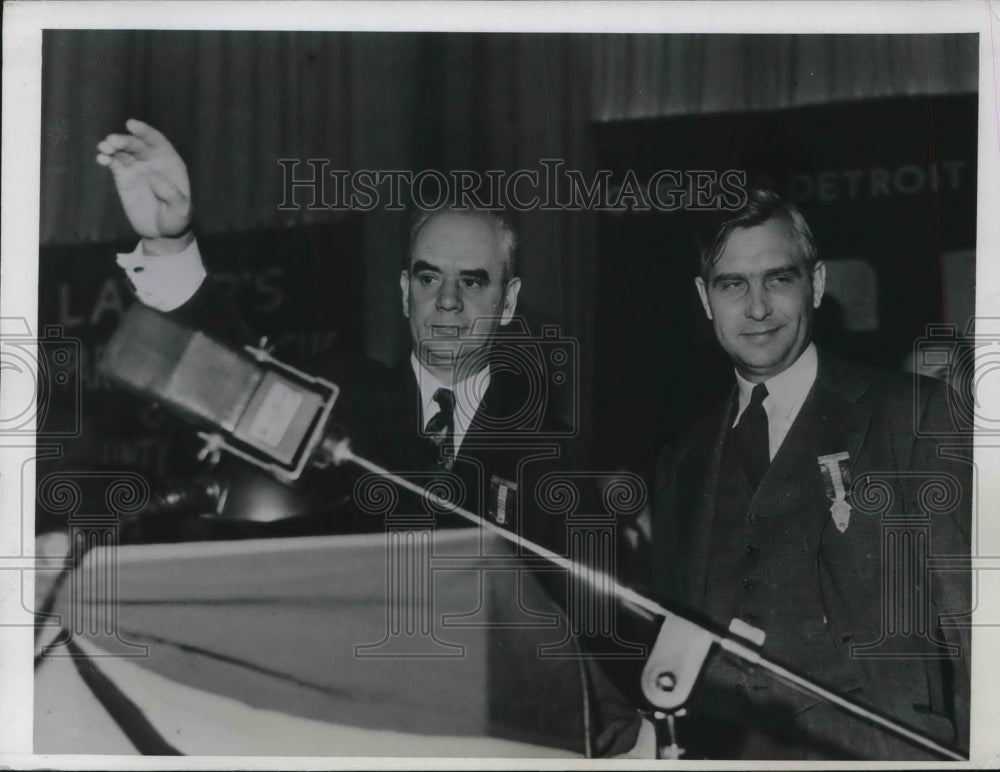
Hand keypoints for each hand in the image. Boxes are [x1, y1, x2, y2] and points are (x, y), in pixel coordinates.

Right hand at [96, 119, 191, 241]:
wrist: (162, 232)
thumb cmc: (176, 219)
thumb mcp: (180, 210)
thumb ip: (171, 194)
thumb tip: (153, 176)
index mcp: (170, 163)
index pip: (157, 142)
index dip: (145, 132)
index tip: (131, 125)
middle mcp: (152, 162)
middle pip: (137, 145)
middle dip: (124, 140)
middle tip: (112, 141)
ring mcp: (137, 168)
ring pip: (123, 152)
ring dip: (112, 147)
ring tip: (104, 148)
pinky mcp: (123, 178)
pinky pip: (114, 164)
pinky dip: (107, 159)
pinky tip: (101, 158)